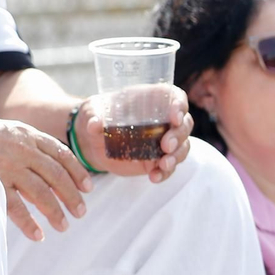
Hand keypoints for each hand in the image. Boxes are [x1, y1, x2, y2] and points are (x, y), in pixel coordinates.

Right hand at [0, 116, 92, 241]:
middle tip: (80, 212)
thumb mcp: (8, 131)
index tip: (87, 188)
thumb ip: (29, 145)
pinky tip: (37, 234)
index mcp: (27, 133)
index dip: (77, 171)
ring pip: (41, 193)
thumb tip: (52, 171)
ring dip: (55, 212)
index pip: (61, 153)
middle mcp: (21, 148)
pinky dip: (28, 223)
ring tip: (63, 226)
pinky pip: (16, 207)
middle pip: (56, 174)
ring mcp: (7, 164)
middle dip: (71, 196)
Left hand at [76, 87, 193, 184]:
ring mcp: (162, 140)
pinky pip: (169, 166)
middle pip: (184, 124)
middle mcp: (162, 119)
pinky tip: (154, 177)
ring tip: (163, 165)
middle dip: (179, 135)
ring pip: (182, 146)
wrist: (91, 139)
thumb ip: (94, 116)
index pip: (175, 97)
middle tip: (165, 145)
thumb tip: (95, 124)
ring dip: (177, 156)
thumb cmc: (96, 115)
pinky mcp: (157, 158)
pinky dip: (165, 173)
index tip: (174, 116)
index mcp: (151, 99)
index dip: (179, 105)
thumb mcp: (91, 111)